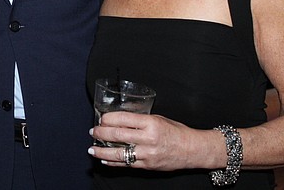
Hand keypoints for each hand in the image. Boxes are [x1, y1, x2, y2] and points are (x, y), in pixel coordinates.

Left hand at [89, 112, 204, 171]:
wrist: (192, 149)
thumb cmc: (176, 131)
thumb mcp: (158, 118)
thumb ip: (140, 120)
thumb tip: (119, 119)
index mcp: (151, 123)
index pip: (123, 119)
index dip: (108, 119)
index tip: (101, 118)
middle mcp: (148, 138)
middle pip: (118, 135)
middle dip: (101, 133)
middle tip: (93, 131)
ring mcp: (147, 154)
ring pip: (119, 153)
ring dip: (102, 151)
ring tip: (92, 148)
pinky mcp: (147, 165)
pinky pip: (126, 164)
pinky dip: (113, 162)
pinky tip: (104, 159)